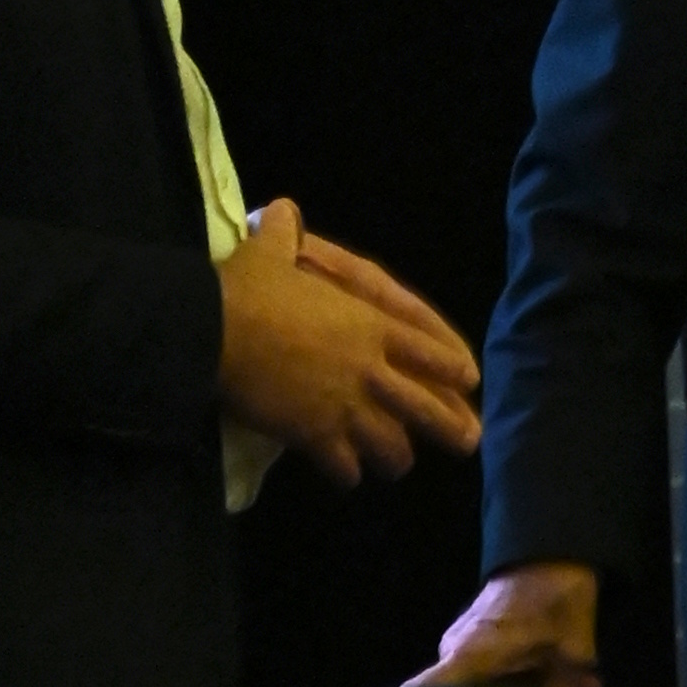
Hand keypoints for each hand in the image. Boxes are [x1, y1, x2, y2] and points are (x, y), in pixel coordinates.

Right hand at [216, 194, 480, 488]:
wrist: (216, 331)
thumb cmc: (248, 288)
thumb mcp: (270, 252)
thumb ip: (284, 234)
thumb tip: (280, 208)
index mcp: (369, 325)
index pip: (425, 348)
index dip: (450, 366)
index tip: (470, 381)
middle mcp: (369, 369)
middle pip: (425, 406)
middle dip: (450, 427)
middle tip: (468, 443)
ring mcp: (346, 406)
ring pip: (390, 444)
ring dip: (394, 457)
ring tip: (394, 466)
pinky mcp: (315, 436)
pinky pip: (343, 465)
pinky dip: (347, 474)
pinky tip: (345, 478)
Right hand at [410, 563, 603, 686]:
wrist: (551, 549)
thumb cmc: (555, 598)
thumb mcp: (569, 648)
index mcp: (469, 655)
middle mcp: (455, 650)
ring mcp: (462, 640)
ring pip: (477, 682)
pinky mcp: (476, 634)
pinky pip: (486, 666)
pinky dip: (513, 677)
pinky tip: (548, 683)